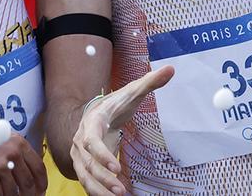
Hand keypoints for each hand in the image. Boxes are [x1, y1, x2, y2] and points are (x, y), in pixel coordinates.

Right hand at [0, 117, 46, 195]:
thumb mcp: (5, 136)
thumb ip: (18, 150)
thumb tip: (28, 169)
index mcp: (20, 143)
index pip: (39, 167)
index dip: (42, 183)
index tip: (41, 190)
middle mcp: (13, 154)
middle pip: (29, 182)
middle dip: (30, 195)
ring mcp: (0, 166)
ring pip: (14, 191)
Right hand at [72, 66, 173, 195]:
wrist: (97, 112)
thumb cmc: (116, 104)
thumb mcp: (131, 93)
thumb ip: (150, 82)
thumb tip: (170, 69)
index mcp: (92, 122)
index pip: (91, 141)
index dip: (101, 154)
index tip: (116, 167)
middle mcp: (81, 141)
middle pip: (87, 164)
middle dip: (102, 179)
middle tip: (121, 190)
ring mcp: (80, 155)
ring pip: (85, 177)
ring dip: (100, 190)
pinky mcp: (84, 166)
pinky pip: (88, 183)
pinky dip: (99, 193)